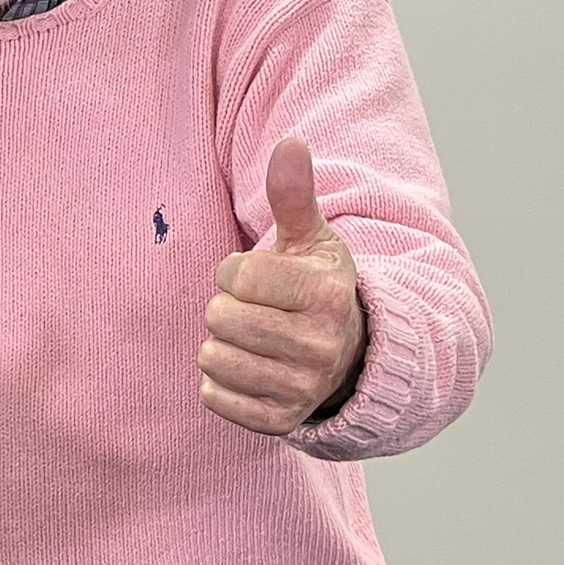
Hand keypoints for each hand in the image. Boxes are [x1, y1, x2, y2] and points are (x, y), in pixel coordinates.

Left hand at [198, 136, 366, 434]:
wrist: (351, 357)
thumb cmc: (316, 287)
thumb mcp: (311, 239)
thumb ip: (294, 193)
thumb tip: (291, 142)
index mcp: (327, 295)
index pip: (236, 275)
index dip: (236, 272)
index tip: (259, 280)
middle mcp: (321, 346)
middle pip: (219, 317)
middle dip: (227, 308)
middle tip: (257, 311)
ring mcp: (302, 388)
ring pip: (212, 356)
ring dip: (220, 344)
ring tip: (254, 339)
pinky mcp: (280, 422)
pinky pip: (214, 397)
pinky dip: (220, 383)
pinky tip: (250, 370)